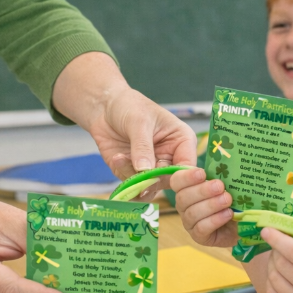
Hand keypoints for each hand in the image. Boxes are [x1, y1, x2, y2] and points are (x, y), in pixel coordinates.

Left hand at [51, 53, 196, 186]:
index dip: (181, 177)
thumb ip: (142, 146)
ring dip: (134, 178)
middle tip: (137, 172)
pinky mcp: (134, 173)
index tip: (165, 178)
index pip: (187, 166)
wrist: (105, 107)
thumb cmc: (129, 106)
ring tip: (119, 158)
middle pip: (170, 181)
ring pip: (150, 186)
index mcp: (181, 141)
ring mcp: (152, 167)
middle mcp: (170, 157)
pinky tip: (116, 157)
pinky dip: (123, 174)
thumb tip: (145, 170)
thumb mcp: (138, 122)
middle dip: (152, 180)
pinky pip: (132, 184)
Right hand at [170, 168, 237, 247]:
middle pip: (183, 197)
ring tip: (227, 200)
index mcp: (186, 188)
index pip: (177, 181)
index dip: (187, 177)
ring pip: (192, 213)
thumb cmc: (231, 200)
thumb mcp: (226, 185)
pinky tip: (228, 214)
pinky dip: (215, 220)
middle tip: (220, 186)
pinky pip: (201, 228)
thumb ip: (220, 176)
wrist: (242, 223)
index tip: (202, 173)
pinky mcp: (198, 236)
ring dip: (211, 205)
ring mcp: (189, 222)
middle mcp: (184, 205)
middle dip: (202, 191)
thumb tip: (223, 163)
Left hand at [261, 227, 292, 292]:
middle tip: (277, 246)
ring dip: (272, 265)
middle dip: (275, 251)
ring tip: (279, 260)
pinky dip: (272, 281)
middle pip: (281, 264)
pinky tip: (279, 276)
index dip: (278, 239)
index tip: (266, 230)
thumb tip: (283, 231)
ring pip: (274, 278)